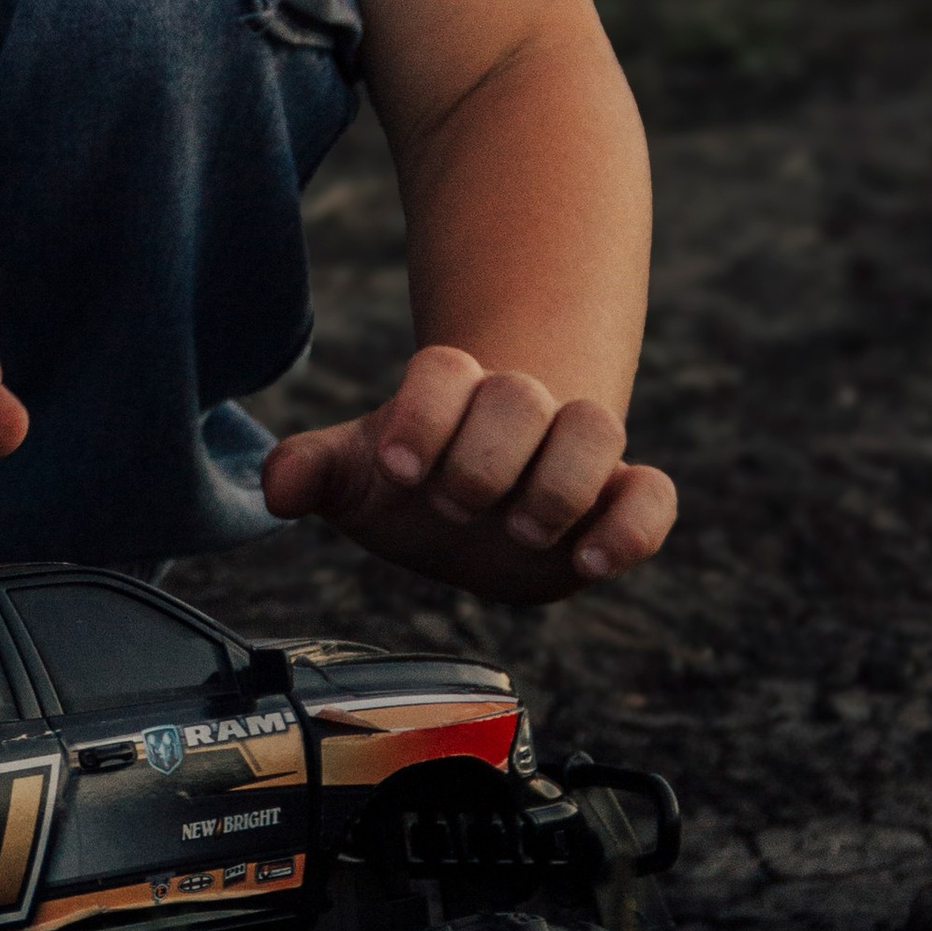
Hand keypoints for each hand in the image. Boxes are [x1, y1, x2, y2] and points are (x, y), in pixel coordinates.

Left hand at [260, 343, 674, 607]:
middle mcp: (518, 415)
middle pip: (520, 394)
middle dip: (483, 455)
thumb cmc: (414, 486)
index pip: (445, 368)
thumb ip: (315, 472)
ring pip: (596, 427)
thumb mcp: (358, 479)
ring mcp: (573, 456)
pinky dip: (631, 526)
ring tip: (519, 530)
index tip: (397, 467)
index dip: (423, 412)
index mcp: (453, 395)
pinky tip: (588, 562)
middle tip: (451, 505)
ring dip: (557, 482)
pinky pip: (654, 497)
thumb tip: (277, 486)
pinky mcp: (619, 502)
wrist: (479, 509)